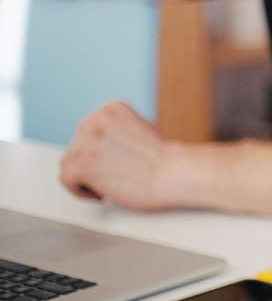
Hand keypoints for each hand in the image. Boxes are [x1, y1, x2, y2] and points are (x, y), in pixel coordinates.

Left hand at [58, 101, 179, 210]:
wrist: (176, 174)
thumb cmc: (166, 162)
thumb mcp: (139, 132)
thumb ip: (114, 134)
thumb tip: (96, 150)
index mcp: (111, 108)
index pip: (87, 131)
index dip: (99, 151)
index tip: (115, 163)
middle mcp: (96, 120)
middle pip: (74, 147)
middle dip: (92, 164)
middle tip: (114, 175)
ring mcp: (87, 141)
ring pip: (68, 164)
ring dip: (86, 178)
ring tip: (110, 184)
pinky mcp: (83, 164)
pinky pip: (66, 180)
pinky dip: (81, 191)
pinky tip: (103, 193)